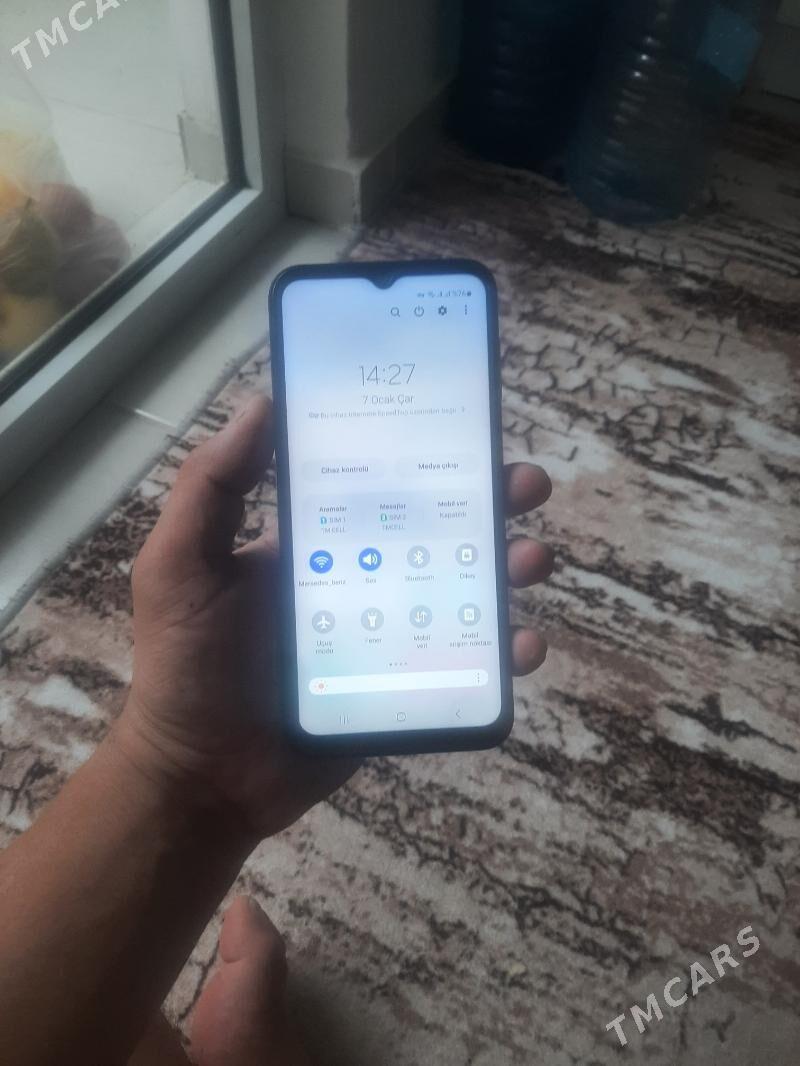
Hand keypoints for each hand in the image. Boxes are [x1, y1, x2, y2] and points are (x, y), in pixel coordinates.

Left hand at [117, 397, 553, 840]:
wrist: (202, 779)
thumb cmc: (186, 666)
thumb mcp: (179, 564)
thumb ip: (211, 486)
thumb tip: (262, 404)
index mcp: (313, 543)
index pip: (378, 485)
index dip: (423, 454)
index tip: (465, 424)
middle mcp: (359, 579)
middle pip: (438, 530)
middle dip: (489, 501)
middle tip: (525, 486)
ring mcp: (388, 635)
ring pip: (466, 591)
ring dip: (509, 568)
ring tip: (530, 560)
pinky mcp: (406, 688)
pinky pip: (468, 665)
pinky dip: (506, 652)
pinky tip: (524, 645)